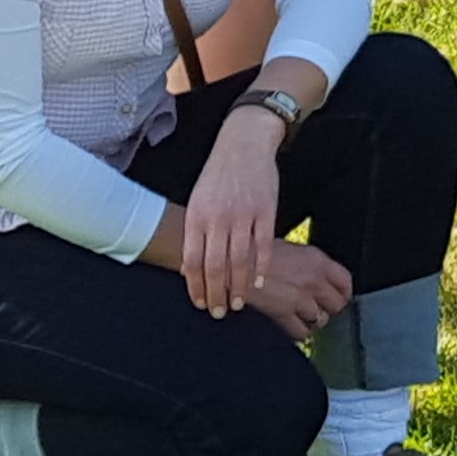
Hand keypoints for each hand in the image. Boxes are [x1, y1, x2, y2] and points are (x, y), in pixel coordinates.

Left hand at [180, 111, 285, 317]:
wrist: (243, 144)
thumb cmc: (217, 175)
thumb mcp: (197, 201)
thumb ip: (195, 232)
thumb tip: (190, 268)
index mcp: (197, 217)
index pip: (192, 261)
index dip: (195, 287)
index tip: (200, 303)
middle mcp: (218, 218)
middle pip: (215, 266)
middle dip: (216, 293)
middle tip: (218, 311)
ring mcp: (243, 215)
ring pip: (239, 260)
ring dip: (237, 286)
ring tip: (237, 302)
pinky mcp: (266, 210)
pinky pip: (263, 246)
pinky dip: (261, 267)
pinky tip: (257, 281)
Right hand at [241, 238, 353, 340]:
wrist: (231, 264)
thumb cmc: (253, 253)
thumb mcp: (287, 248)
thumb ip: (306, 263)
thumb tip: (314, 273)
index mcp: (316, 260)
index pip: (345, 281)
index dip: (342, 292)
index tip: (337, 296)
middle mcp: (314, 279)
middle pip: (337, 304)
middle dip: (328, 308)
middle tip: (318, 308)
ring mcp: (300, 298)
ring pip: (321, 320)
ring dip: (312, 320)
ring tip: (301, 317)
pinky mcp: (284, 314)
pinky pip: (301, 332)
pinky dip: (297, 332)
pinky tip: (289, 325)